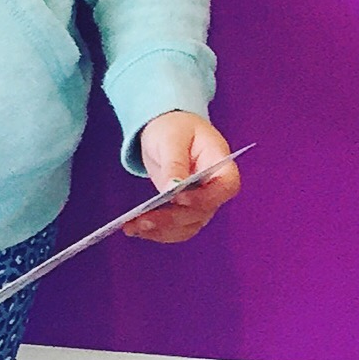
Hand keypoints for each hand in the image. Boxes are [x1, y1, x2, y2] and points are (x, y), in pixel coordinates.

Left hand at [128, 112, 240, 242]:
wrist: (168, 132)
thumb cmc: (176, 127)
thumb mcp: (172, 138)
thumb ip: (175, 163)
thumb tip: (172, 189)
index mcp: (221, 165)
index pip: (226, 187)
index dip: (206, 198)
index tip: (179, 199)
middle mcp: (214, 189)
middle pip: (202, 212)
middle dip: (172, 219)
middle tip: (144, 219)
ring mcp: (200, 204)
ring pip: (186, 226)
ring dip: (160, 230)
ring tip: (132, 227)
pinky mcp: (183, 212)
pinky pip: (174, 229)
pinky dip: (154, 232)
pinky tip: (133, 228)